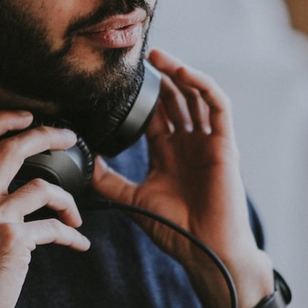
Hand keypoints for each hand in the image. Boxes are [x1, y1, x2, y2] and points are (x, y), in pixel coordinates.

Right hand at [0, 111, 90, 307]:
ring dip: (69, 200)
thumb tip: (13, 186)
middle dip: (46, 134)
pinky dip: (72, 236)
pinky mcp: (14, 240)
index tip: (24, 115)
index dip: (1, 119)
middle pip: (12, 148)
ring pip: (43, 187)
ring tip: (75, 214)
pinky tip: (78, 242)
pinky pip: (54, 228)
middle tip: (66, 136)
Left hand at [91, 49, 274, 307]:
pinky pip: (218, 106)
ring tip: (157, 56)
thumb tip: (82, 160)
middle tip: (138, 56)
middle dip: (159, 76)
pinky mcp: (225, 144)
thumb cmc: (176, 229)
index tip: (120, 77)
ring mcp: (207, 141)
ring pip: (196, 95)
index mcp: (168, 152)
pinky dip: (203, 86)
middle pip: (175, 98)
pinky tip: (183, 73)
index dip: (141, 93)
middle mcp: (188, 142)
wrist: (206, 250)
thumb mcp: (132, 198)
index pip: (155, 113)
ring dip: (179, 73)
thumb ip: (108, 179)